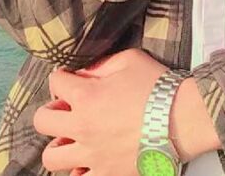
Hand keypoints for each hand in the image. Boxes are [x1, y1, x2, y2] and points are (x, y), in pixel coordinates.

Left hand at [33, 48, 218, 174]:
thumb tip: (83, 74)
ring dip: (58, 145)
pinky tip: (89, 159)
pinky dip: (79, 170)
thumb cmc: (158, 87)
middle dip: (50, 111)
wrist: (182, 120)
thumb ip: (100, 65)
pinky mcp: (106, 174)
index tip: (71, 80)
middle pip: (42, 122)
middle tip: (67, 109)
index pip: (55, 82)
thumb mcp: (129, 60)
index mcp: (86, 97)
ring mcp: (92, 155)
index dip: (61, 77)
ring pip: (51, 158)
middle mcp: (82, 128)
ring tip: (72, 138)